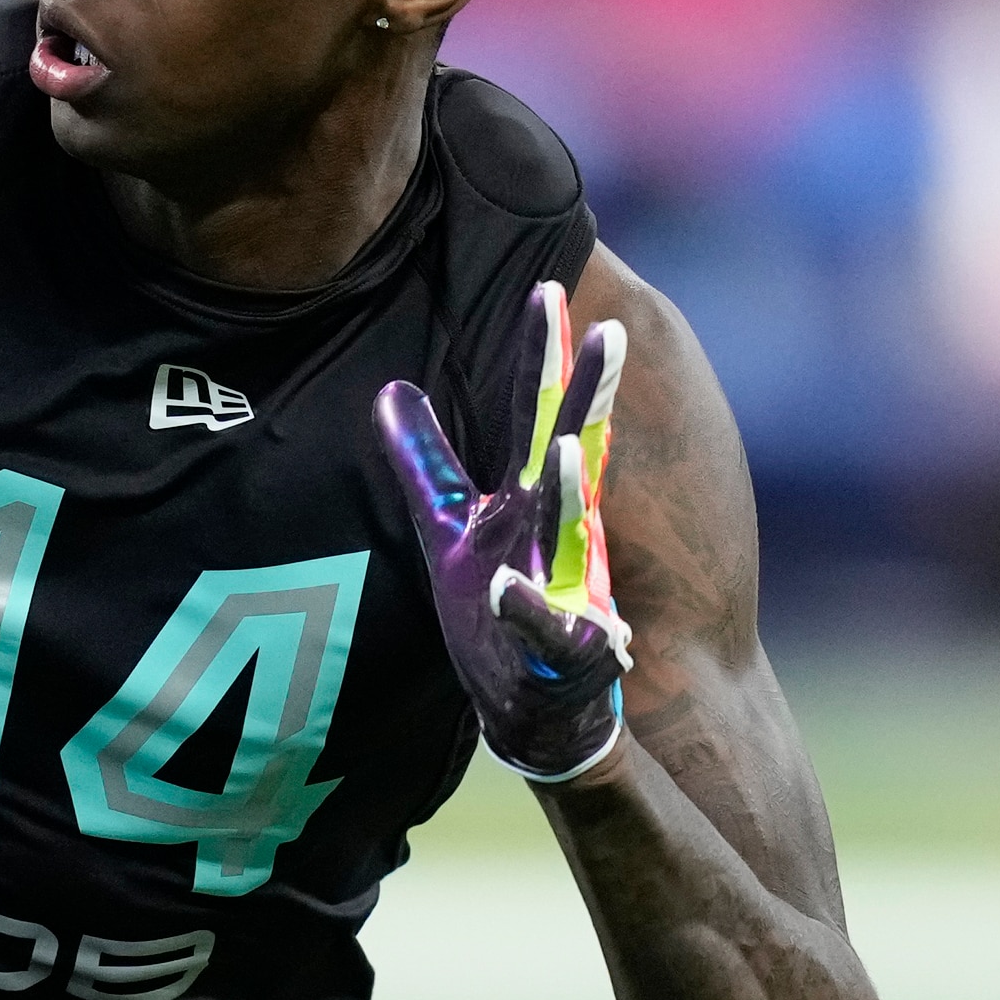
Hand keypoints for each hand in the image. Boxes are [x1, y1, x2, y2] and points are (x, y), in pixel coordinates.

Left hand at [374, 280, 631, 782]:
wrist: (546, 709)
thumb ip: (425, 459)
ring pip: (569, 532)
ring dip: (567, 488)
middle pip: (571, 451)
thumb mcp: (451, 526)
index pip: (538, 414)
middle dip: (588, 394)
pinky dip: (527, 610)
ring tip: (565, 445)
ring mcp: (565, 586)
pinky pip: (543, 628)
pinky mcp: (559, 650)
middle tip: (609, 330)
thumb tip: (390, 388)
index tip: (546, 289)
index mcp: (531, 497)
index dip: (542, 355)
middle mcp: (556, 532)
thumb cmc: (498, 603)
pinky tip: (505, 589)